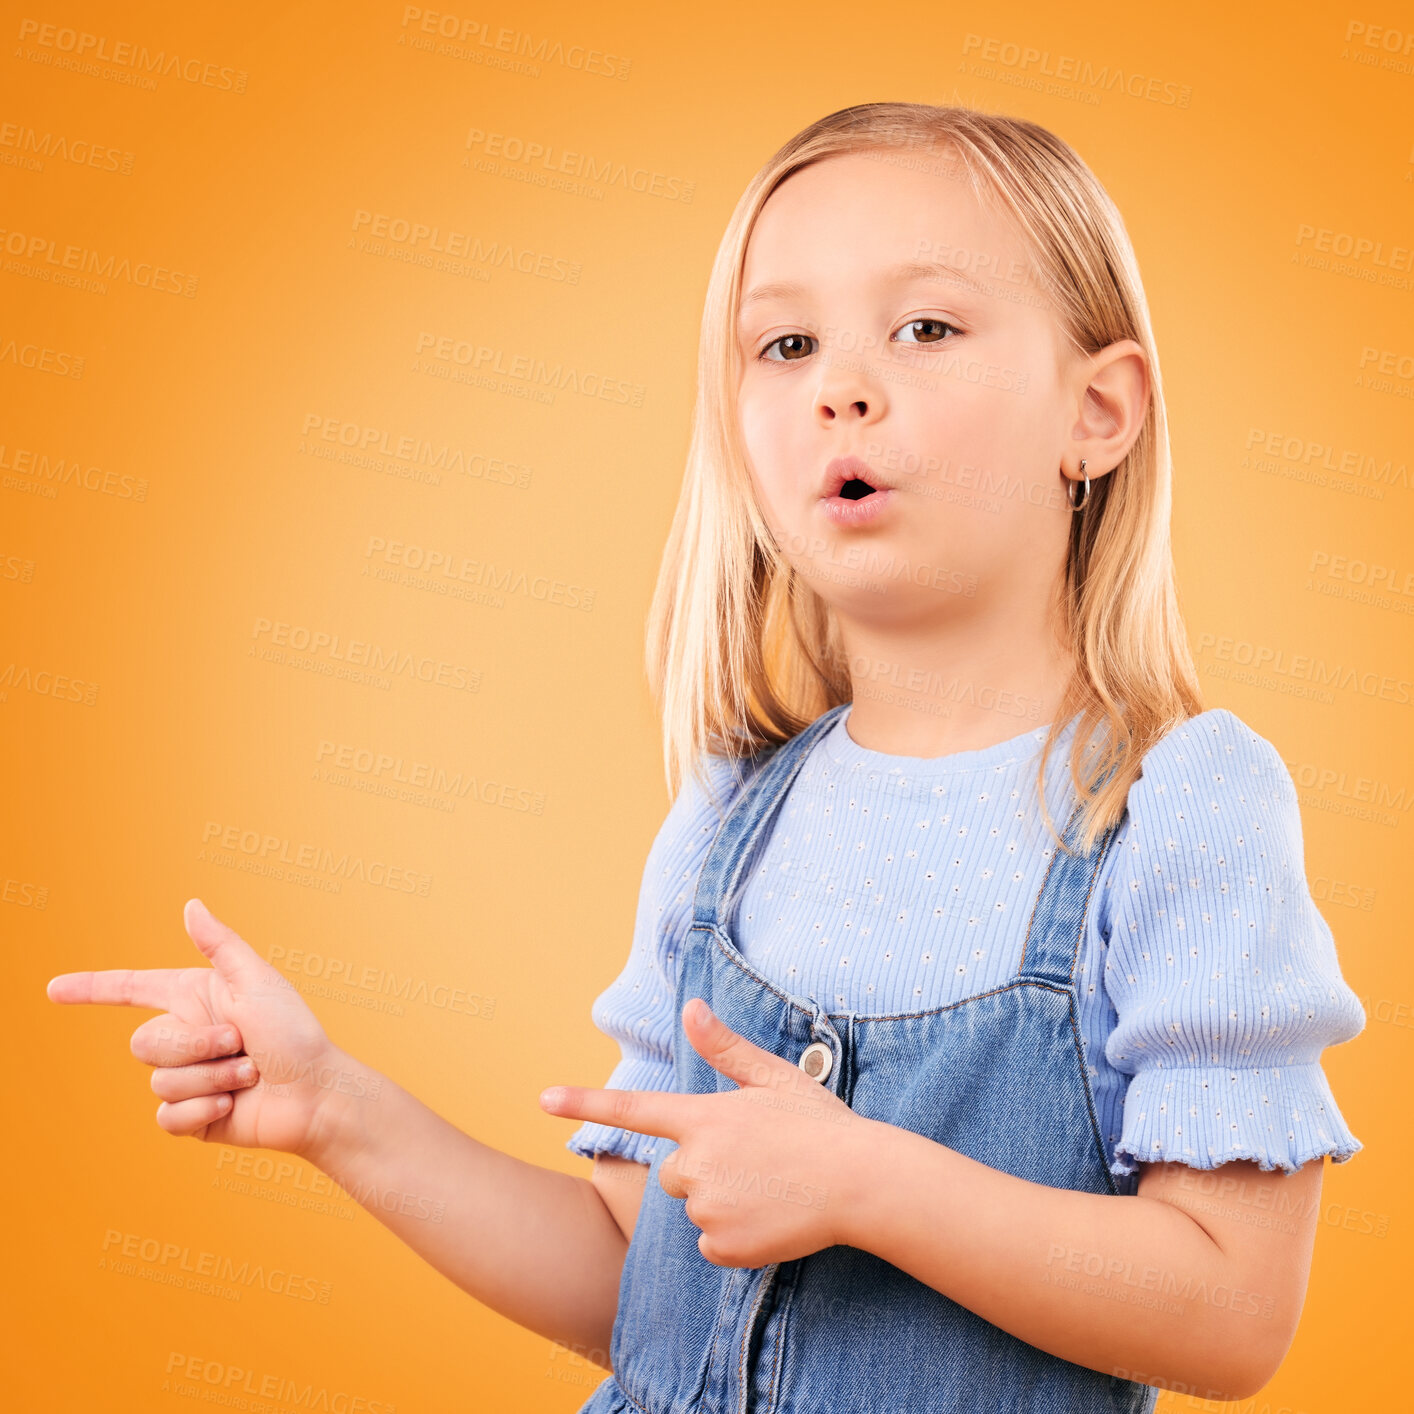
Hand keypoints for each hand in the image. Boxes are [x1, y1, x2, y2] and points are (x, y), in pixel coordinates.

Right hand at [47, 898, 360, 1159]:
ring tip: (249, 1073)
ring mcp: (187, 1078)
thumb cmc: (296, 1033)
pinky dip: (204, 1109)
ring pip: (159, 1080)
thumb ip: (220, 945)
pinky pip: (168, 1117)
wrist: (316, 1094)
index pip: (132, 990)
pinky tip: (233, 1104)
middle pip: (144, 1042)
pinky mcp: (192, 1116)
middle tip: (241, 1044)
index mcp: (197, 999)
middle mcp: (187, 1036)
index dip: (92, 988)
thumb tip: (191, 905)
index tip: (54, 989)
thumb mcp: (258, 982)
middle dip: (195, 1045)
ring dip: (211, 1076)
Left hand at [540, 998, 873, 1267]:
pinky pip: (713, 1245)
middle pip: (673, 1174)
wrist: (861, 1182)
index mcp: (705, 1118)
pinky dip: (736, 1237)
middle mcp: (696, 1163)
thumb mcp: (774, 1078)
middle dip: (704, 1169)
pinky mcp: (724, 1246)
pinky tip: (771, 1219)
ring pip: (696, 1209)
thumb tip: (690, 1007)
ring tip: (771, 1188)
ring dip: (723, 1202)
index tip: (541, 1100)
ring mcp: (708, 1207)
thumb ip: (725, 1049)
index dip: (584, 1103)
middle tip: (756, 1162)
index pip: (633, 1109)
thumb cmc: (818, 1125)